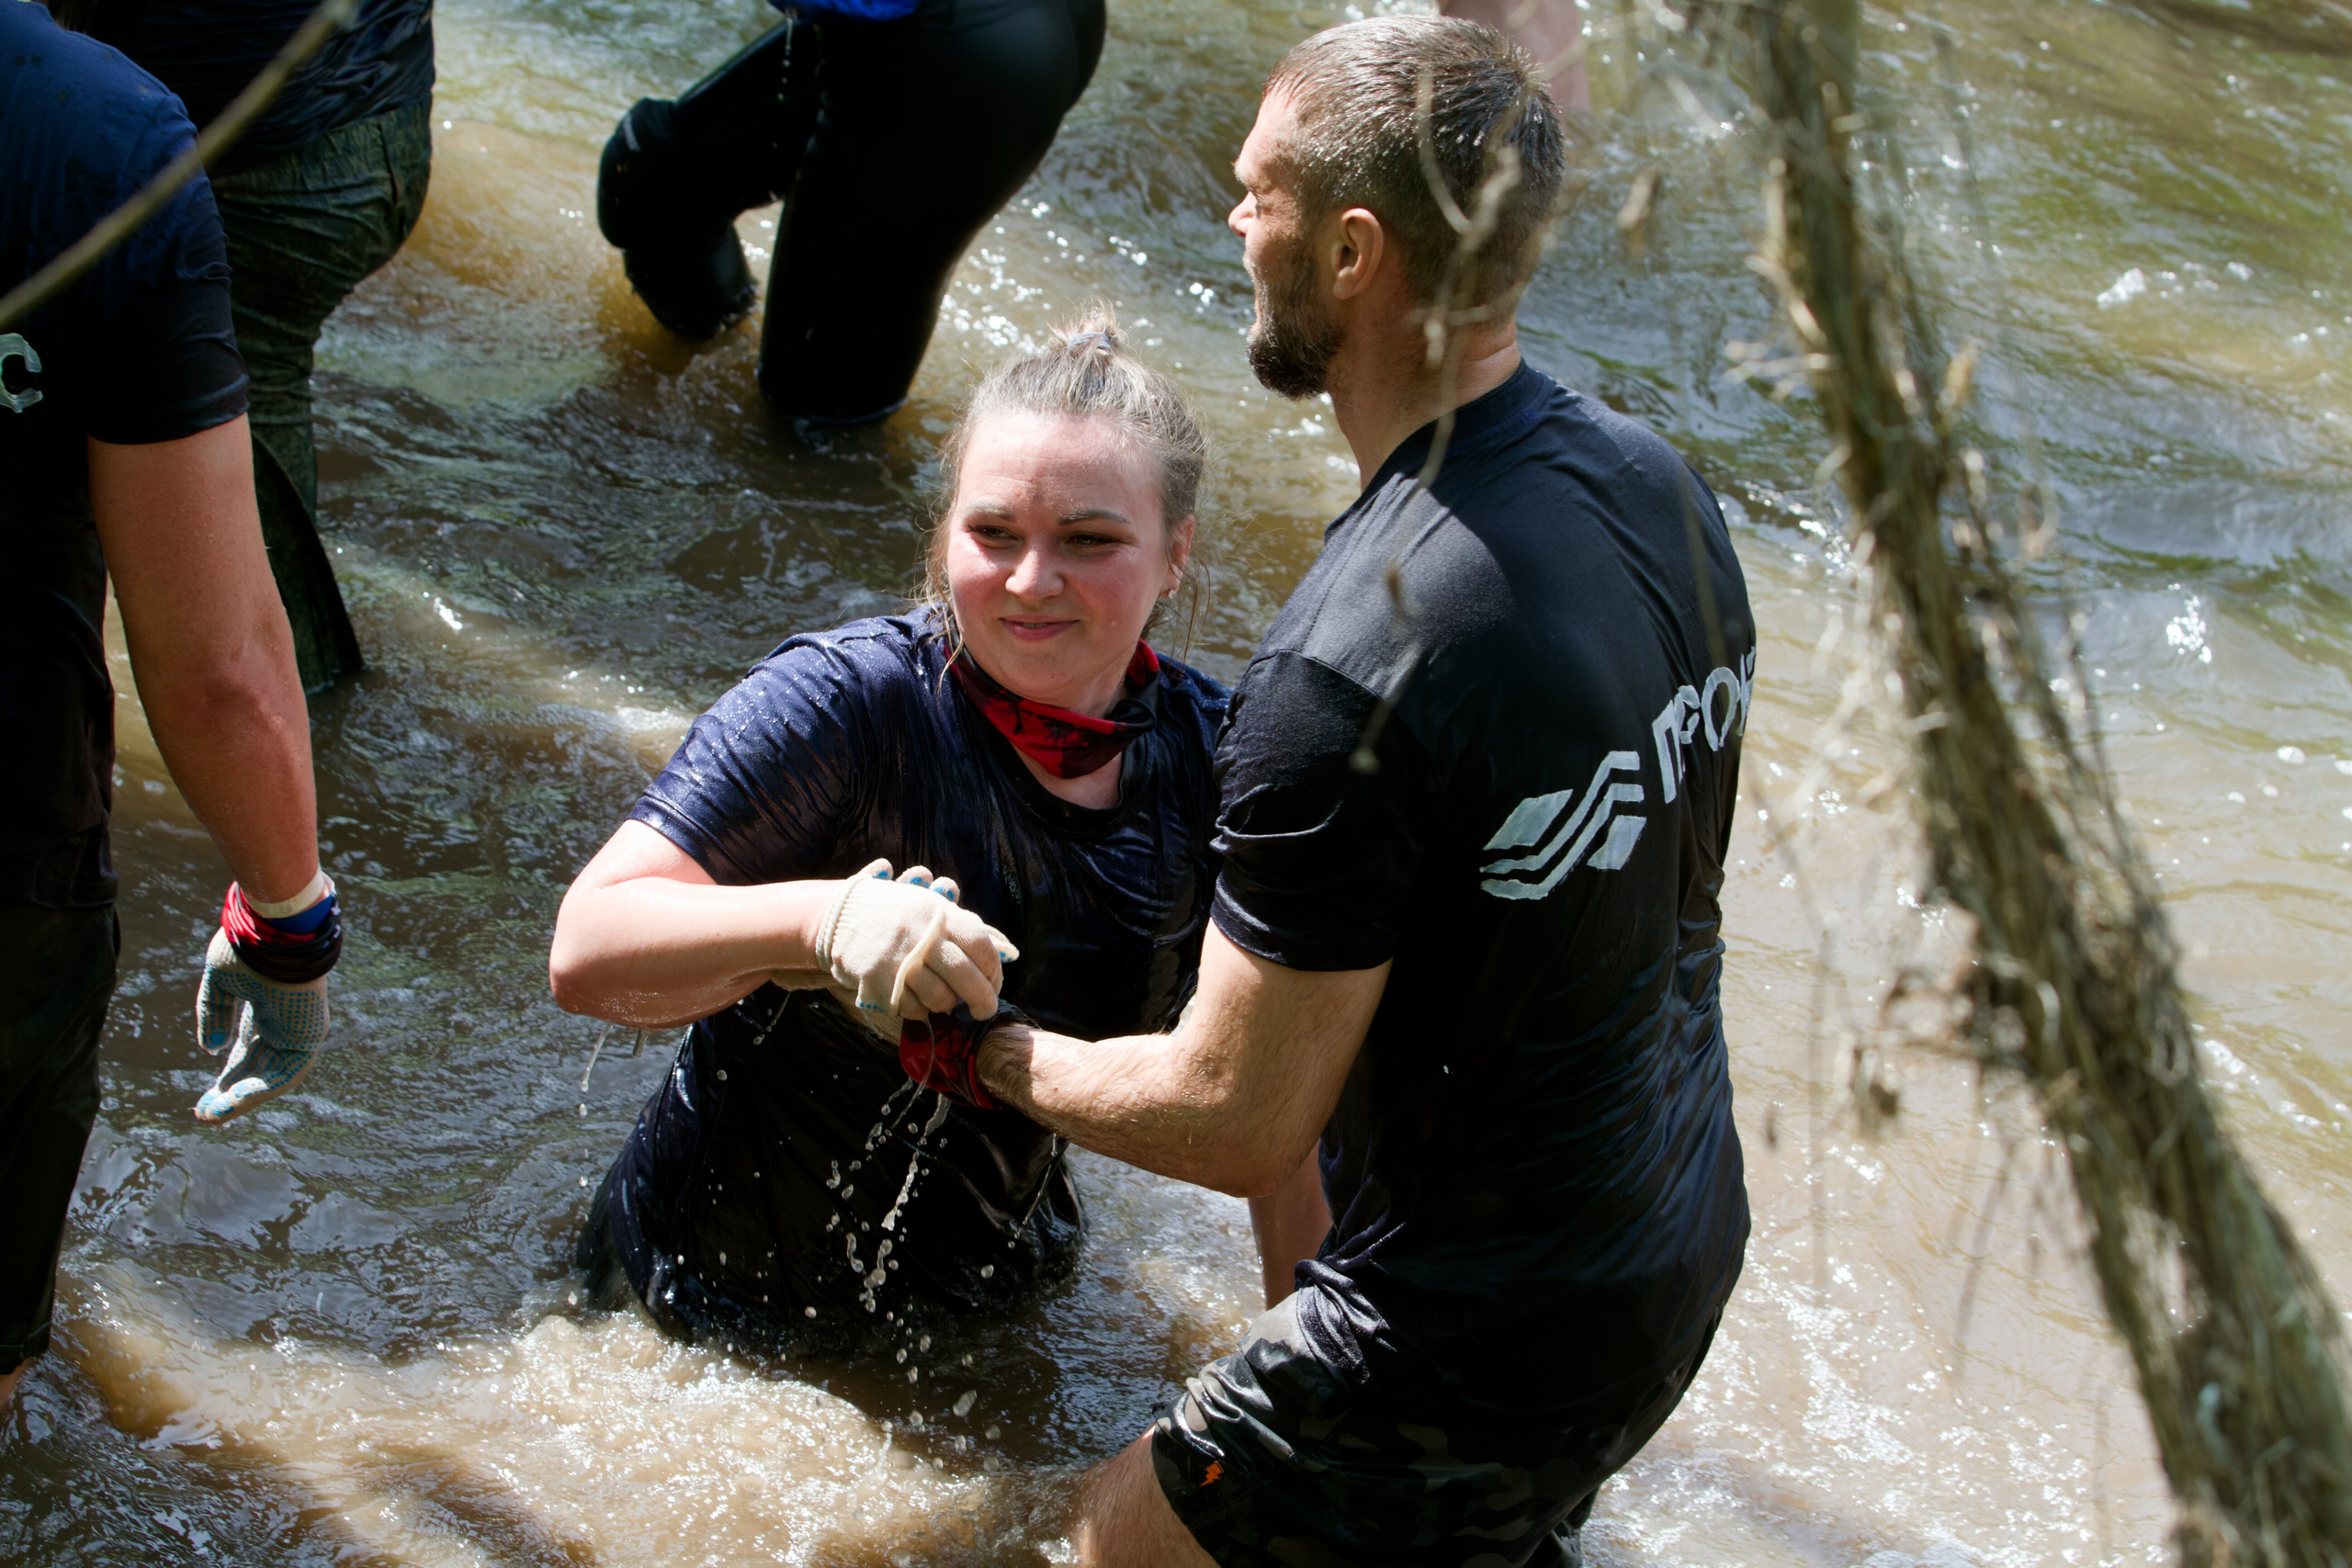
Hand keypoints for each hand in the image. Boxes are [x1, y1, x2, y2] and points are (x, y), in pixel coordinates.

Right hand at [193, 929, 329, 1124]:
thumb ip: (213, 1014)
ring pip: (271, 1077)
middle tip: (203, 1114)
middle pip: (257, 1068)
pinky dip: (258, 1092)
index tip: (203, 1096)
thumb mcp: (221, 983)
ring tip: (210, 1117)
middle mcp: (284, 1022)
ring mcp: (299, 1029)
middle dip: (230, 1093)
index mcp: (266, 1008)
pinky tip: (230, 1103)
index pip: (247, 1050)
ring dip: (241, 1100)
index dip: (225, 1074)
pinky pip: (284, 1074)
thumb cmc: (250, 945)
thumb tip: (210, 1049)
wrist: (276, 927)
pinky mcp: (309, 1036)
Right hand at [813, 859, 1018, 1026]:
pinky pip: (914, 1009)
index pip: (981, 946)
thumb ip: (968, 929)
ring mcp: (899, 961)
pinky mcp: (880, 983)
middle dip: (983, 1000)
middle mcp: (922, 936)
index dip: (994, 970)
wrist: (839, 917)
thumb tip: (1010, 953)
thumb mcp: (932, 908)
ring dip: (947, 1004)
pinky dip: (920, 1009)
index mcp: (939, 914)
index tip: (994, 982)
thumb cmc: (896, 914)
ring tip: (943, 996)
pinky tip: (916, 997)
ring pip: (941, 999)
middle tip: (985, 1009)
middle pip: (966, 977)